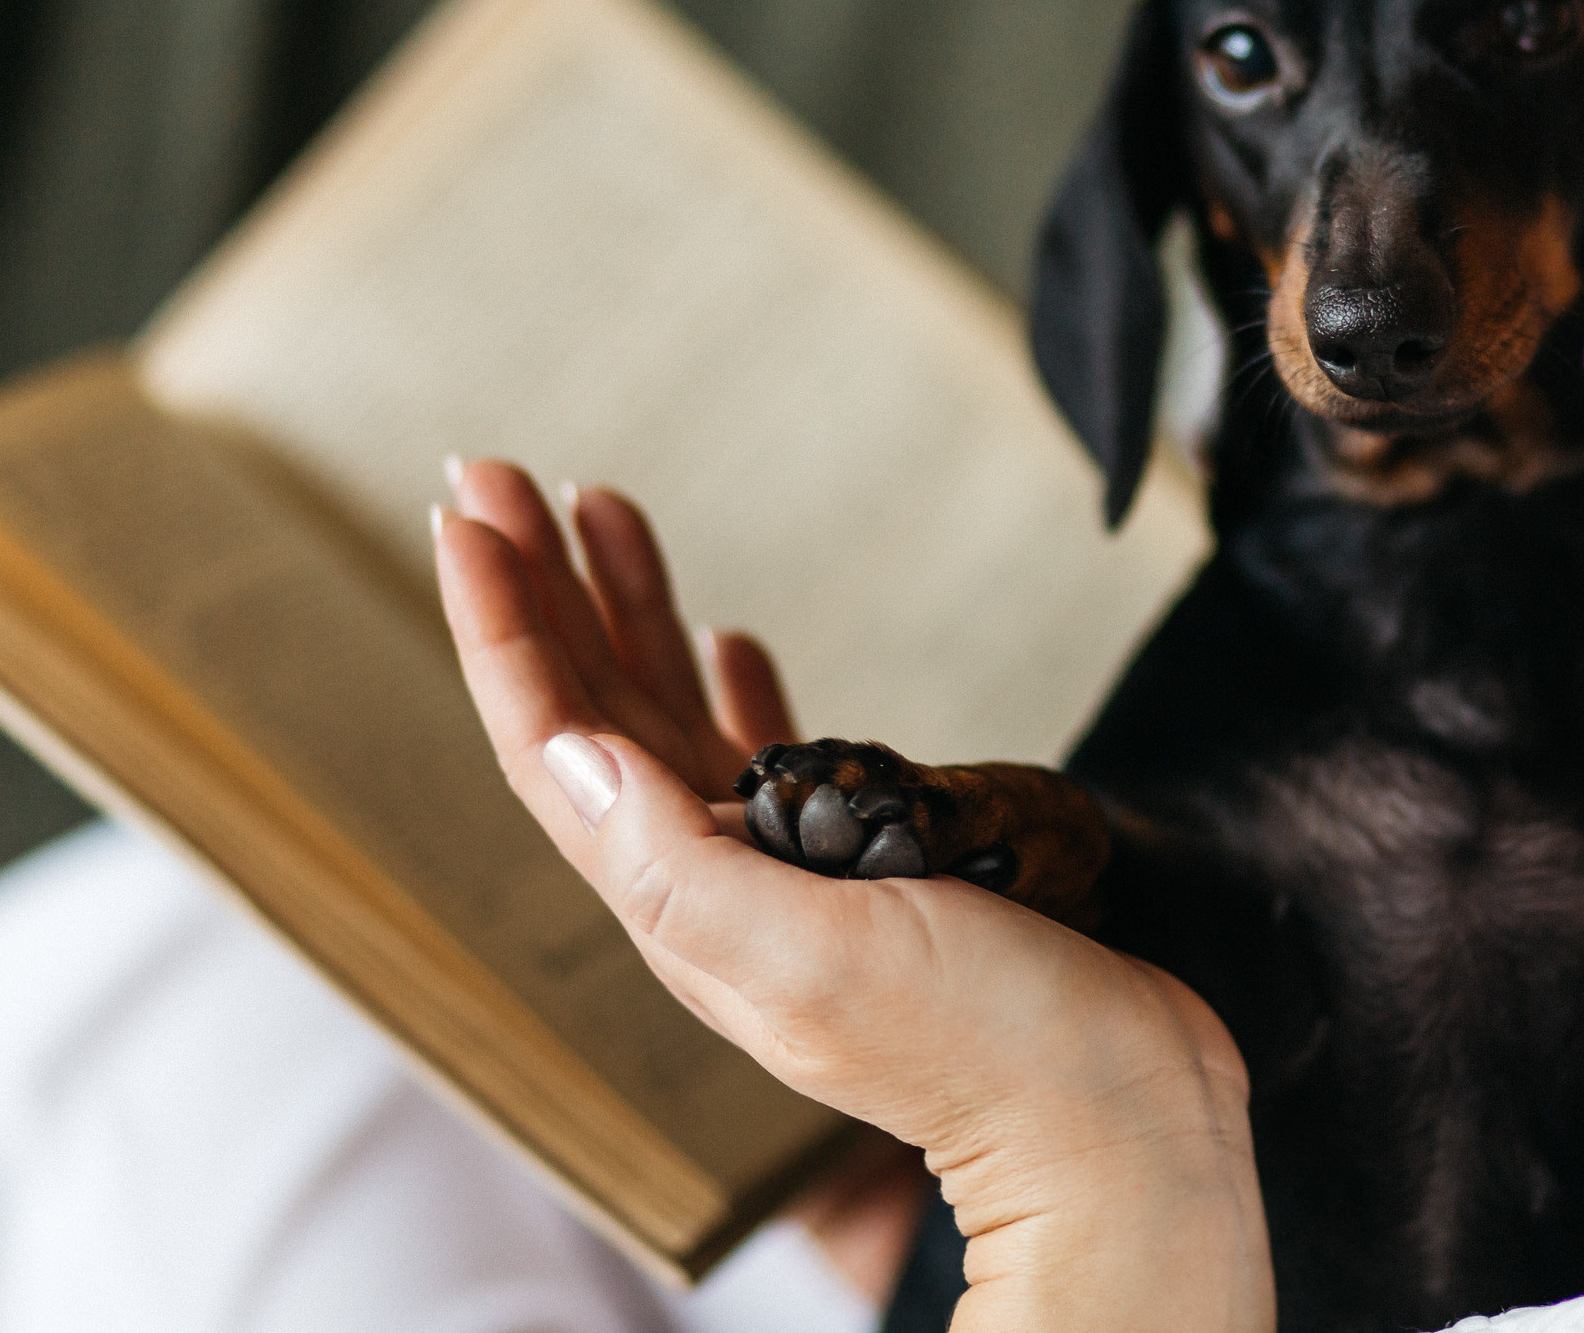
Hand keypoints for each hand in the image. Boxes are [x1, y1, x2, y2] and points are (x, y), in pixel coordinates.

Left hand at [434, 462, 1273, 1332]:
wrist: (1114, 1110)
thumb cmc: (985, 1047)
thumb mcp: (815, 956)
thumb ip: (680, 864)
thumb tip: (572, 751)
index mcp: (684, 903)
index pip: (555, 743)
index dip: (503, 627)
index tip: (469, 517)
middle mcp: (716, 883)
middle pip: (594, 712)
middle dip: (541, 588)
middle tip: (494, 472)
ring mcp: (788, 873)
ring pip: (671, 716)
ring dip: (627, 609)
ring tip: (597, 506)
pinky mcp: (866, 864)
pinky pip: (771, 753)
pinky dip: (732, 681)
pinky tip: (728, 635)